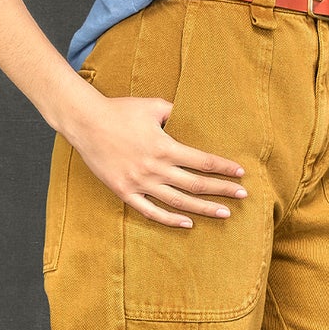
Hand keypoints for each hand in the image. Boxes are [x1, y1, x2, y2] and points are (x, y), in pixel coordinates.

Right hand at [64, 91, 248, 228]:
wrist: (85, 122)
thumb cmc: (120, 110)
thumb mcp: (153, 105)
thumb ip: (176, 112)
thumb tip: (193, 114)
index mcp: (165, 147)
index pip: (202, 161)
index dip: (223, 168)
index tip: (241, 173)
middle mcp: (155, 168)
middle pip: (196, 185)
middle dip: (222, 191)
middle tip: (243, 195)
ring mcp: (139, 183)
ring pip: (178, 202)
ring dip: (203, 209)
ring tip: (224, 213)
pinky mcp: (124, 191)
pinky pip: (150, 211)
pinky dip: (170, 220)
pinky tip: (188, 223)